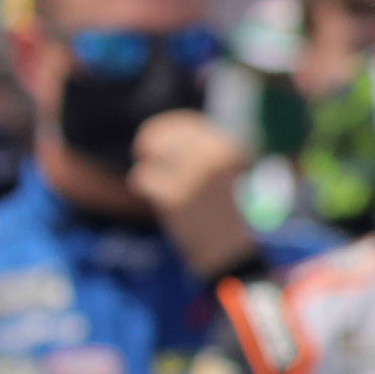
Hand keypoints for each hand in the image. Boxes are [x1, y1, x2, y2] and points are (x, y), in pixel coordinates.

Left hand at [128, 111, 257, 278]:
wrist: (231, 251)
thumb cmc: (232, 212)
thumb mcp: (232, 174)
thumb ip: (209, 152)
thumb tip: (174, 134)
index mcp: (229, 149)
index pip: (188, 122)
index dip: (169, 126)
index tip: (159, 134)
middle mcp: (211, 158)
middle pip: (165, 133)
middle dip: (150, 138)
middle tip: (142, 150)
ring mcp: (192, 176)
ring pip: (152, 154)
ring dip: (147, 163)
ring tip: (150, 176)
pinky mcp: (174, 197)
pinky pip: (144, 178)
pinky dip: (142, 183)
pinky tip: (148, 192)